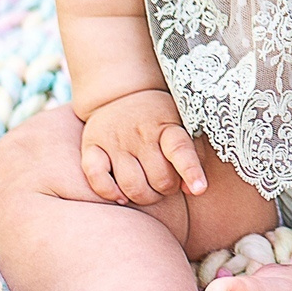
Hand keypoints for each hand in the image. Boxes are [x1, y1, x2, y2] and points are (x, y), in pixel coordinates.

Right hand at [78, 90, 208, 205]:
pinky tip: (120, 195)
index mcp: (166, 126)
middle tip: (165, 182)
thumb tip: (193, 190)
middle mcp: (140, 133)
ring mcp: (115, 140)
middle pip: (159, 180)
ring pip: (131, 186)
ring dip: (144, 196)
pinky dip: (109, 192)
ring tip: (147, 190)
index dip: (191, 171)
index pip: (180, 149)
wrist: (121, 93)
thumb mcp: (182, 126)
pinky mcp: (92, 146)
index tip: (199, 188)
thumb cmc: (158, 118)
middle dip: (167, 189)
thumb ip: (192, 156)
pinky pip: (97, 178)